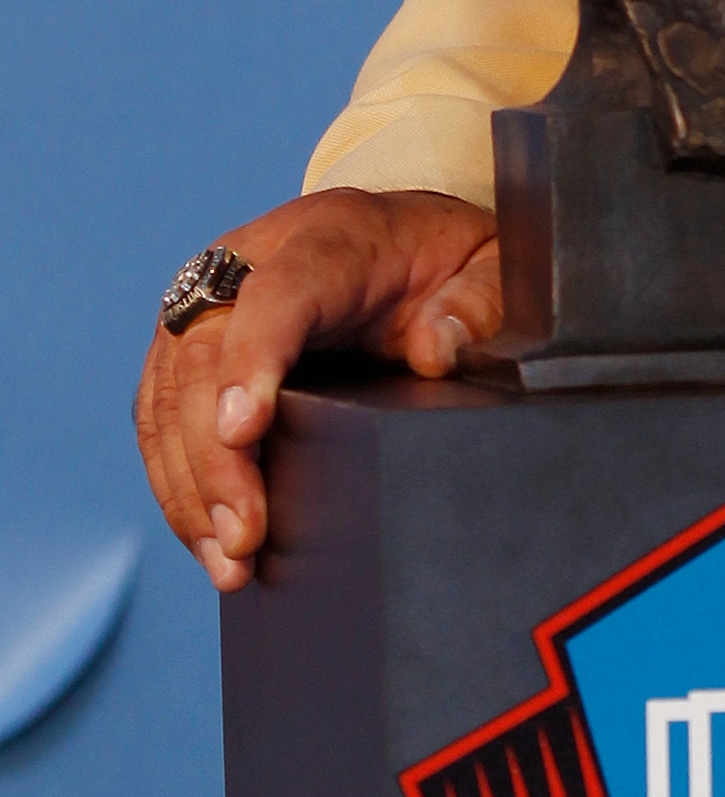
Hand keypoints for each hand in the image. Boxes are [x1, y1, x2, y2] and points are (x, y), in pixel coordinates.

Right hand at [135, 189, 503, 591]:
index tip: (243, 430)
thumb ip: (477, 303)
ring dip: (189, 484)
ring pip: (168, 392)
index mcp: (328, 236)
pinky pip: (162, 415)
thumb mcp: (491, 268)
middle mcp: (252, 262)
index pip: (275, 294)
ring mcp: (213, 302)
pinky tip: (205, 537)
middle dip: (215, 457)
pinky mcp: (193, 346)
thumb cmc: (446, 260)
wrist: (412, 240)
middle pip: (203, 355)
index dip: (252, 359)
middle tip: (243, 535)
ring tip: (225, 560)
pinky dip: (178, 481)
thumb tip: (437, 351)